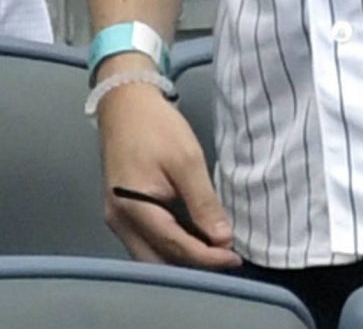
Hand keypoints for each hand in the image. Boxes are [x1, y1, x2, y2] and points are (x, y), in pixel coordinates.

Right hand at [96, 80, 237, 267]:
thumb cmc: (156, 128)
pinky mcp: (124, 213)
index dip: (207, 257)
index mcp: (133, 209)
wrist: (125, 106)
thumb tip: (222, 238)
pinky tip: (196, 239)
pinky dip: (171, 246)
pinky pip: (147, 240)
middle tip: (228, 260)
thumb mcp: (187, 161)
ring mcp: (118, 219)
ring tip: (217, 252)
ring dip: (182, 258)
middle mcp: (119, 222)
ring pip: (150, 254)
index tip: (235, 258)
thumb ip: (203, 202)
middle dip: (193, 265)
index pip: (174, 246)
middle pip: (157, 260)